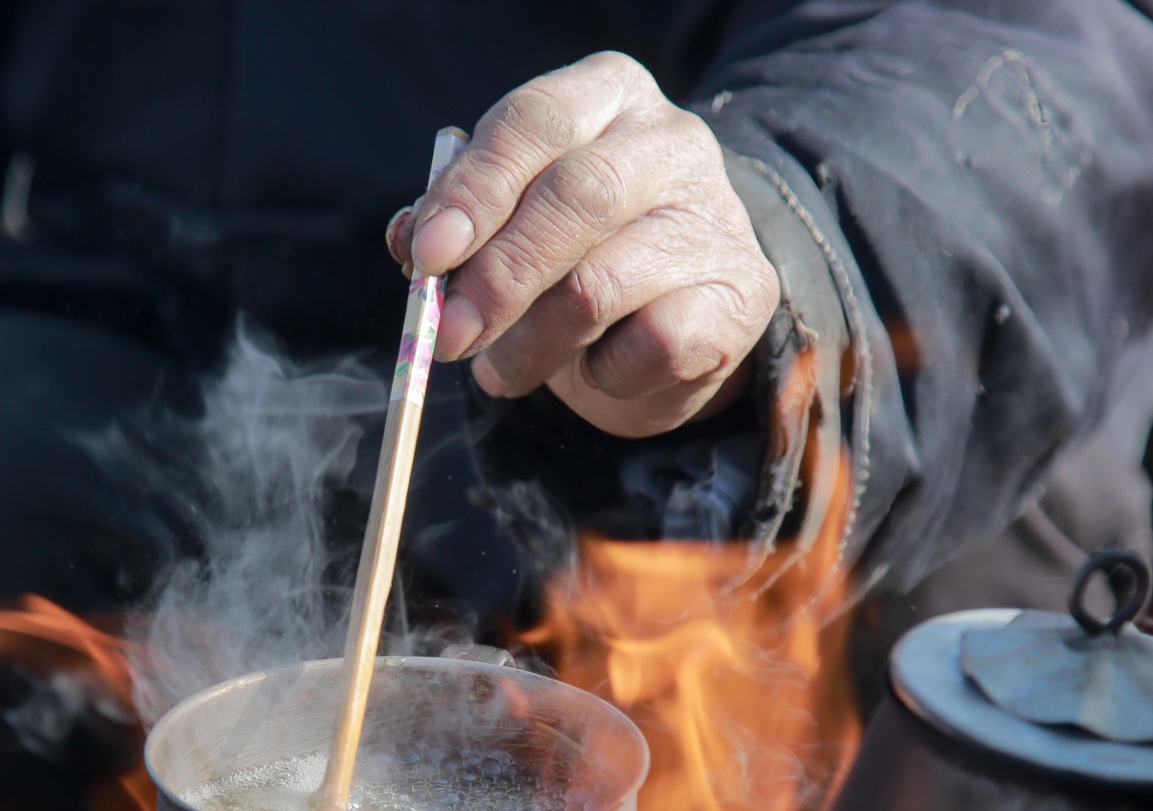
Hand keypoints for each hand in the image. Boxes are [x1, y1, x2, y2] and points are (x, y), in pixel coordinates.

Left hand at [387, 52, 778, 438]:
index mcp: (607, 95)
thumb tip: (413, 243)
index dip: (475, 190)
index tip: (428, 255)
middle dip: (498, 278)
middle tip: (449, 335)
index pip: (536, 121)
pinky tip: (593, 370)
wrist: (683, 309)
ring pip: (600, 287)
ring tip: (502, 370)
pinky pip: (650, 345)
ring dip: (531, 344)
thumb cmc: (575, 252)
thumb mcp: (511, 219)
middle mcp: (670, 142)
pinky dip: (602, 373)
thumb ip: (459, 222)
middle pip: (576, 198)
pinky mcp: (740, 297)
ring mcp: (713, 219)